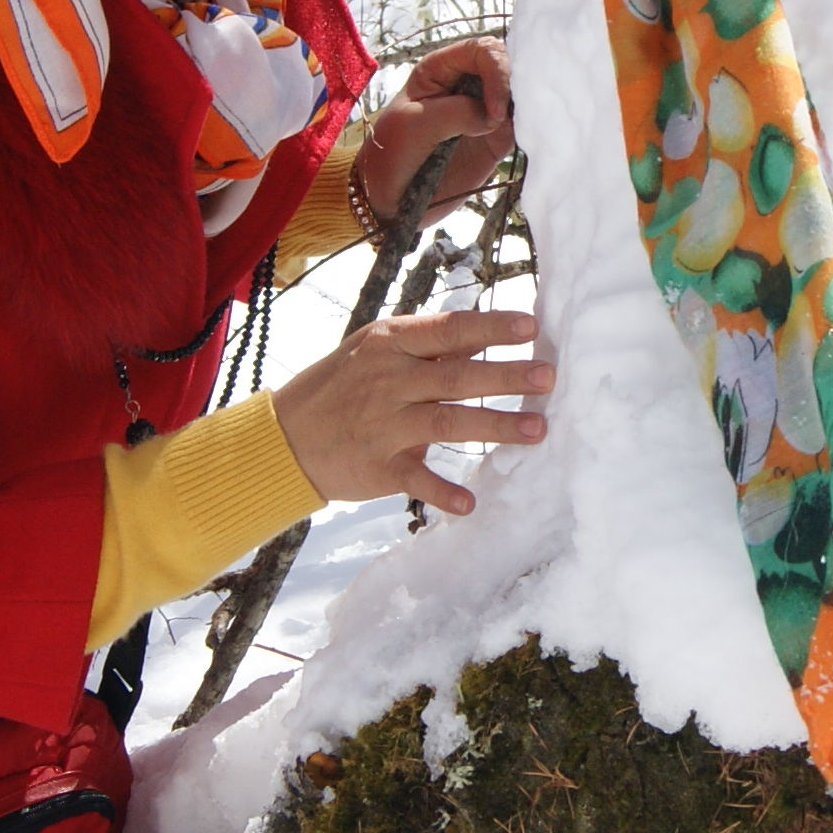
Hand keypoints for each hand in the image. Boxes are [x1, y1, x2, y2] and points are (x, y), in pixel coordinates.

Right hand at [275, 308, 549, 516]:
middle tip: (548, 378)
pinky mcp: (377, 467)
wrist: (284, 439)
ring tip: (537, 430)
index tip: (530, 327)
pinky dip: (441, 492)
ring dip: (495, 427)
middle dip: (505, 377)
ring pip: (448, 422)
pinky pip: (415, 479)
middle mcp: (389, 380)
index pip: (449, 330)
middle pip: (456, 376)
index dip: (490, 328)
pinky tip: (469, 504)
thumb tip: (487, 334)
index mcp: (391, 344)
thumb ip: (429, 346)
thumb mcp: (376, 352)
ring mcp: (383, 424)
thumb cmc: (340, 387)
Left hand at [355, 37, 512, 225]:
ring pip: (518, 95)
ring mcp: (482, 111)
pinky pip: (520, 125)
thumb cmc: (391, 154)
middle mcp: (466, 84)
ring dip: (523, 107)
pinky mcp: (494, 139)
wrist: (390, 199)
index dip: (496, 70)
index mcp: (440, 69)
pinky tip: (522, 137)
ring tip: (511, 130)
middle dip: (513, 86)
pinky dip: (527, 128)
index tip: (494, 109)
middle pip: (506, 66)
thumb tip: (494, 118)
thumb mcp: (414, 125)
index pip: (480, 51)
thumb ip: (456, 112)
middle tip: (503, 119)